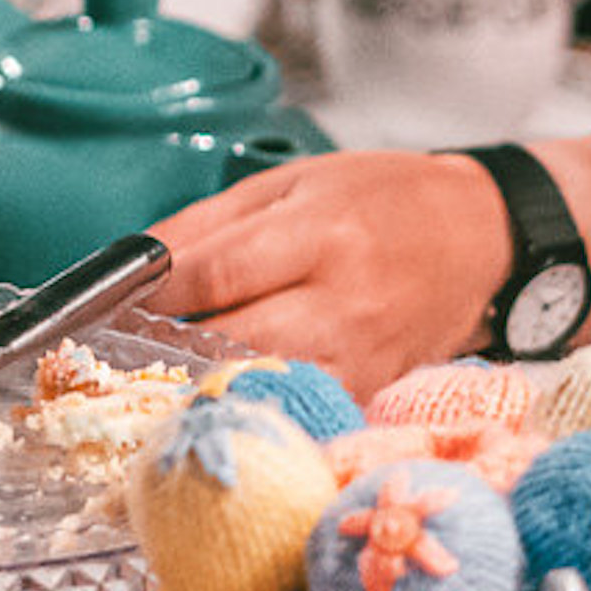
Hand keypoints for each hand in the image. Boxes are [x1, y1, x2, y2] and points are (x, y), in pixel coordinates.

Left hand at [152, 152, 507, 389]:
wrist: (478, 235)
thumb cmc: (380, 199)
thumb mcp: (289, 182)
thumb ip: (207, 224)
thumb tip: (134, 262)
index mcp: (320, 234)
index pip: (216, 274)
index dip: (152, 294)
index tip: (112, 302)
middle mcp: (344, 302)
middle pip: (233, 341)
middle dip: (169, 346)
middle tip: (129, 344)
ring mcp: (363, 356)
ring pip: (264, 385)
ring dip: (207, 380)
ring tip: (171, 369)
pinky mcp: (374, 391)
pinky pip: (301, 407)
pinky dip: (257, 400)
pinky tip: (229, 387)